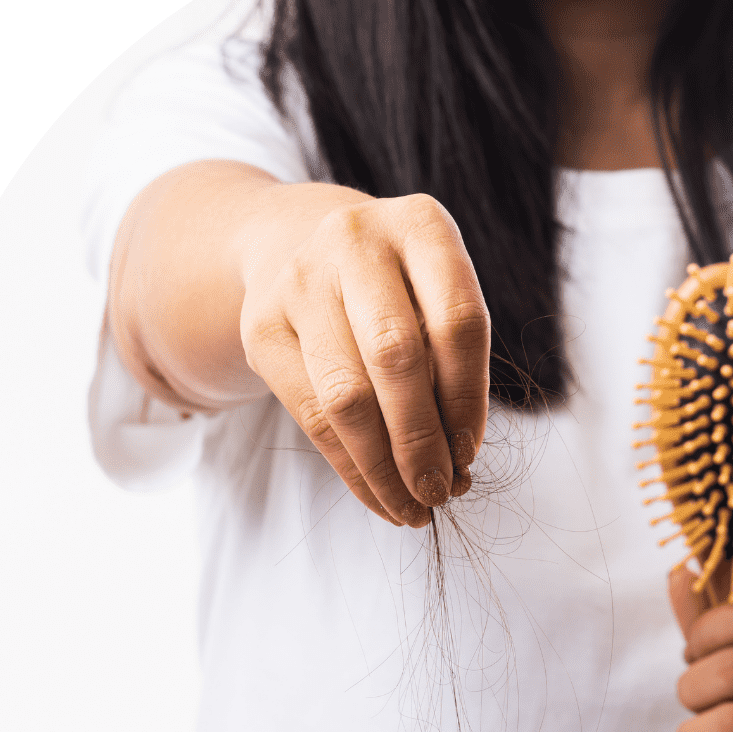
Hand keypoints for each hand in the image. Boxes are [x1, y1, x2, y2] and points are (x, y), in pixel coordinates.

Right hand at [237, 188, 490, 526]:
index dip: (468, 399)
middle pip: (395, 357)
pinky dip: (350, 467)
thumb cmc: (395, 288)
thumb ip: (452, 363)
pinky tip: (378, 494)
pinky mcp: (262, 325)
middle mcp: (355, 239)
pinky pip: (309, 414)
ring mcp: (300, 280)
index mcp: (420, 225)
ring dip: (383, 465)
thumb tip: (457, 462)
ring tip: (412, 506)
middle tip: (441, 491)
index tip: (471, 453)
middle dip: (422, 439)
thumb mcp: (434, 297)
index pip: (457, 321)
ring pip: (346, 395)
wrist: (299, 246)